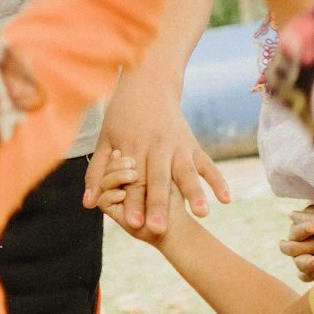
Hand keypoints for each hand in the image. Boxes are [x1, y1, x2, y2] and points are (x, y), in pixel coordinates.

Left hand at [84, 68, 228, 230]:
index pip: (133, 181)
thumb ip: (97, 172)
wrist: (148, 82)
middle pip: (158, 181)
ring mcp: (177, 145)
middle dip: (159, 206)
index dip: (133, 203)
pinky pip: (207, 164)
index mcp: (132, 147)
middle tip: (159, 230)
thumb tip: (88, 204)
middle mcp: (156, 147)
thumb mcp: (104, 140)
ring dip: (194, 193)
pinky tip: (226, 200)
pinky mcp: (192, 144)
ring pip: (186, 172)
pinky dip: (217, 181)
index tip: (134, 225)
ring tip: (202, 214)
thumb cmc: (121, 115)